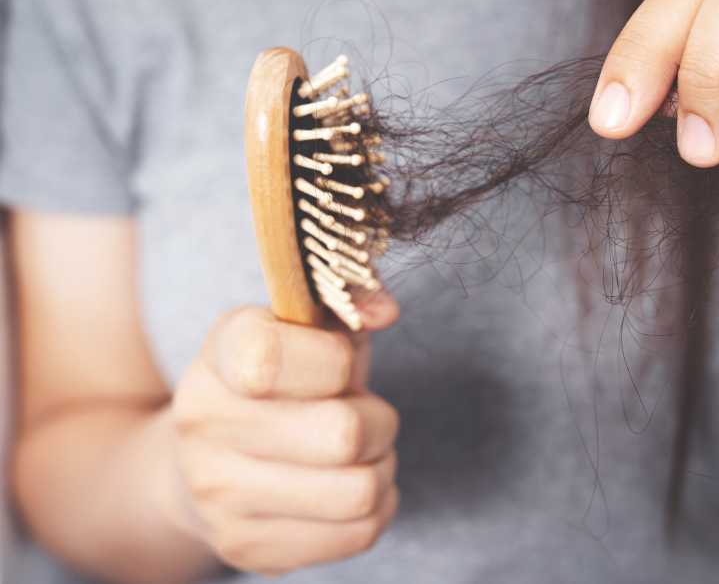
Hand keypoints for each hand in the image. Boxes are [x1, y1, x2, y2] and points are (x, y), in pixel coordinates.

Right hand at [164, 294, 399, 575]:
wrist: (203, 463)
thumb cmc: (283, 383)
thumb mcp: (311, 328)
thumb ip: (350, 303)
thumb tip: (385, 311)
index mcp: (222, 352)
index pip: (272, 357)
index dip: (335, 360)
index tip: (337, 363)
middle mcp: (204, 422)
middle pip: (343, 434)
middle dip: (379, 421)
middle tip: (365, 415)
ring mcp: (218, 492)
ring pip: (359, 491)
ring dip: (381, 468)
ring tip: (359, 454)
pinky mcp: (245, 545)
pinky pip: (358, 533)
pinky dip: (376, 509)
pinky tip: (348, 488)